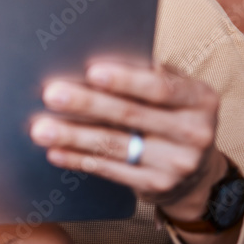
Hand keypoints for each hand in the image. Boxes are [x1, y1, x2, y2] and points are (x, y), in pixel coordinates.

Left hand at [29, 60, 225, 222]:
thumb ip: (148, 75)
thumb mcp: (177, 93)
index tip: (91, 71)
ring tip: (42, 128)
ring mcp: (177, 164)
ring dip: (73, 136)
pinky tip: (56, 152)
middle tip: (52, 94)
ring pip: (115, 145)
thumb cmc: (174, 116)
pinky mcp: (157, 186)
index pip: (160, 87)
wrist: (197, 173)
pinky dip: (80, 160)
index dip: (125, 80)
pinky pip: (111, 171)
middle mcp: (195, 132)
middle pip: (131, 115)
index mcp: (201, 99)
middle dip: (87, 103)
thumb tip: (99, 58)